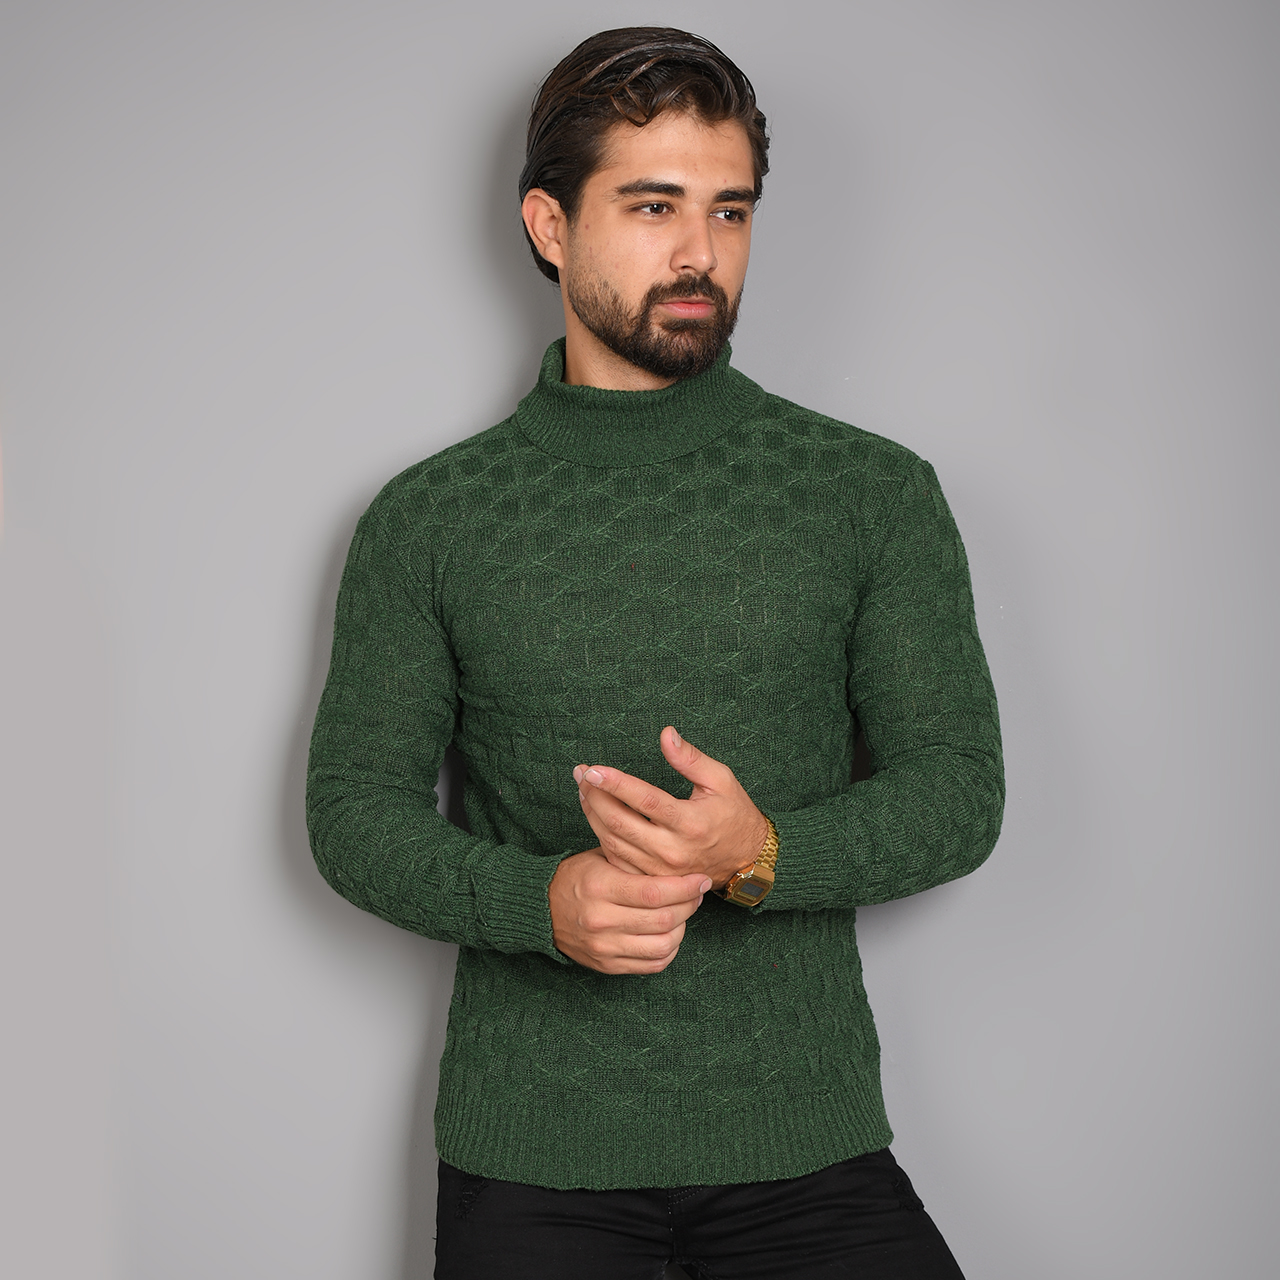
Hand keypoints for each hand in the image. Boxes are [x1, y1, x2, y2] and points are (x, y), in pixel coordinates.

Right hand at [548, 847, 710, 973]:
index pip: (654, 892)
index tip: (700, 879)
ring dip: (682, 928)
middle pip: (663, 919)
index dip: (685, 887)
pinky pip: (652, 965)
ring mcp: (604, 947)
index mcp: (600, 887)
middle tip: (696, 893)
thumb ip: (636, 860)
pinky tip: (669, 933)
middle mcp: (602, 920)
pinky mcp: (607, 965)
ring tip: (682, 913)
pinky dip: (669, 950)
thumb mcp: (602, 857)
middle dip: (689, 905)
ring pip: (662, 945)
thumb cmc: (578, 877)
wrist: (540, 908)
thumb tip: (679, 861)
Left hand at [573, 727, 769, 888]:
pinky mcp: (654, 879)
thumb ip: (690, 758)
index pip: (645, 800)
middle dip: (595, 796)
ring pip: (614, 843)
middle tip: (582, 774)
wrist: (746, 860)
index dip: (616, 783)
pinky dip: (601, 838)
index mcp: (690, 822)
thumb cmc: (734, 814)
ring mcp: (661, 869)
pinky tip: (595, 816)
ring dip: (593, 815)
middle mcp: (673, 850)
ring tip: (583, 790)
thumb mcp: (721, 780)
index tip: (593, 769)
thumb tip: (665, 733)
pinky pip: (618, 861)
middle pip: (621, 823)